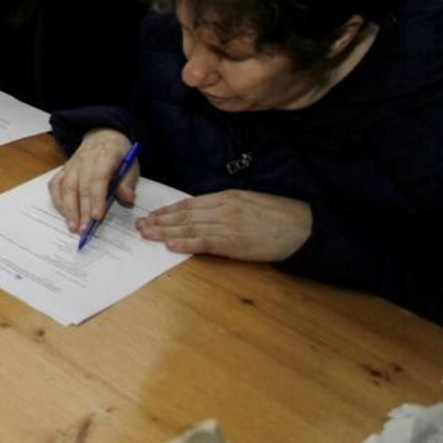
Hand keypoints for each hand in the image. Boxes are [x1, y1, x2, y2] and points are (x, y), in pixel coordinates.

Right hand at [49, 129, 138, 234]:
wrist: (103, 135)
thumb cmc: (119, 154)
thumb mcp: (131, 164)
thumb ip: (128, 182)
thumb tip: (128, 198)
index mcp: (104, 156)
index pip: (97, 179)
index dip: (96, 199)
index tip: (97, 217)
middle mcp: (84, 160)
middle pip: (80, 187)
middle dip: (82, 211)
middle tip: (84, 230)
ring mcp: (71, 165)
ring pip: (65, 188)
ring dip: (68, 209)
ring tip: (73, 227)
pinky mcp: (63, 170)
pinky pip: (56, 186)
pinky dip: (58, 201)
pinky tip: (64, 214)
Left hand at [137, 190, 312, 261]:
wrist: (303, 226)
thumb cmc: (278, 215)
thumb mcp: (248, 202)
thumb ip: (224, 206)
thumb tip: (202, 213)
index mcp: (226, 197)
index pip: (189, 203)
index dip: (167, 210)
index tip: (152, 214)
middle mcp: (223, 208)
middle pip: (184, 215)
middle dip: (159, 220)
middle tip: (139, 225)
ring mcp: (228, 225)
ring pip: (189, 227)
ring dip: (164, 231)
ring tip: (147, 234)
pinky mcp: (235, 242)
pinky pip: (204, 242)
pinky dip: (185, 243)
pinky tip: (170, 245)